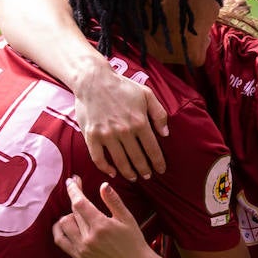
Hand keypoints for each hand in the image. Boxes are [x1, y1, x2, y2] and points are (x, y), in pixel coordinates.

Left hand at [56, 177, 153, 257]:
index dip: (73, 189)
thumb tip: (103, 185)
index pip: (79, 203)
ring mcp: (82, 249)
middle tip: (78, 190)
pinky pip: (60, 240)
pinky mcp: (79, 257)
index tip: (72, 180)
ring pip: (64, 224)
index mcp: (101, 226)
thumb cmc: (134, 241)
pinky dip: (60, 230)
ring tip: (79, 212)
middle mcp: (89, 238)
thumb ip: (113, 201)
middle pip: (73, 212)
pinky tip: (66, 224)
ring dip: (69, 214)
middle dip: (75, 197)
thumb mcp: (127, 218)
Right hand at [74, 66, 168, 181]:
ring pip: (120, 162)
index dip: (158, 162)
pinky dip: (106, 169)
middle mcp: (124, 131)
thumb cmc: (121, 86)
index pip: (152, 149)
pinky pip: (99, 159)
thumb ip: (159, 113)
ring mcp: (106, 135)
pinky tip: (113, 173)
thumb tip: (165, 134)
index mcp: (139, 121)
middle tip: (148, 176)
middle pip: (138, 159)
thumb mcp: (146, 94)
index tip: (161, 170)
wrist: (93, 79)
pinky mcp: (92, 136)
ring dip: (129, 173)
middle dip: (145, 170)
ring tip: (133, 177)